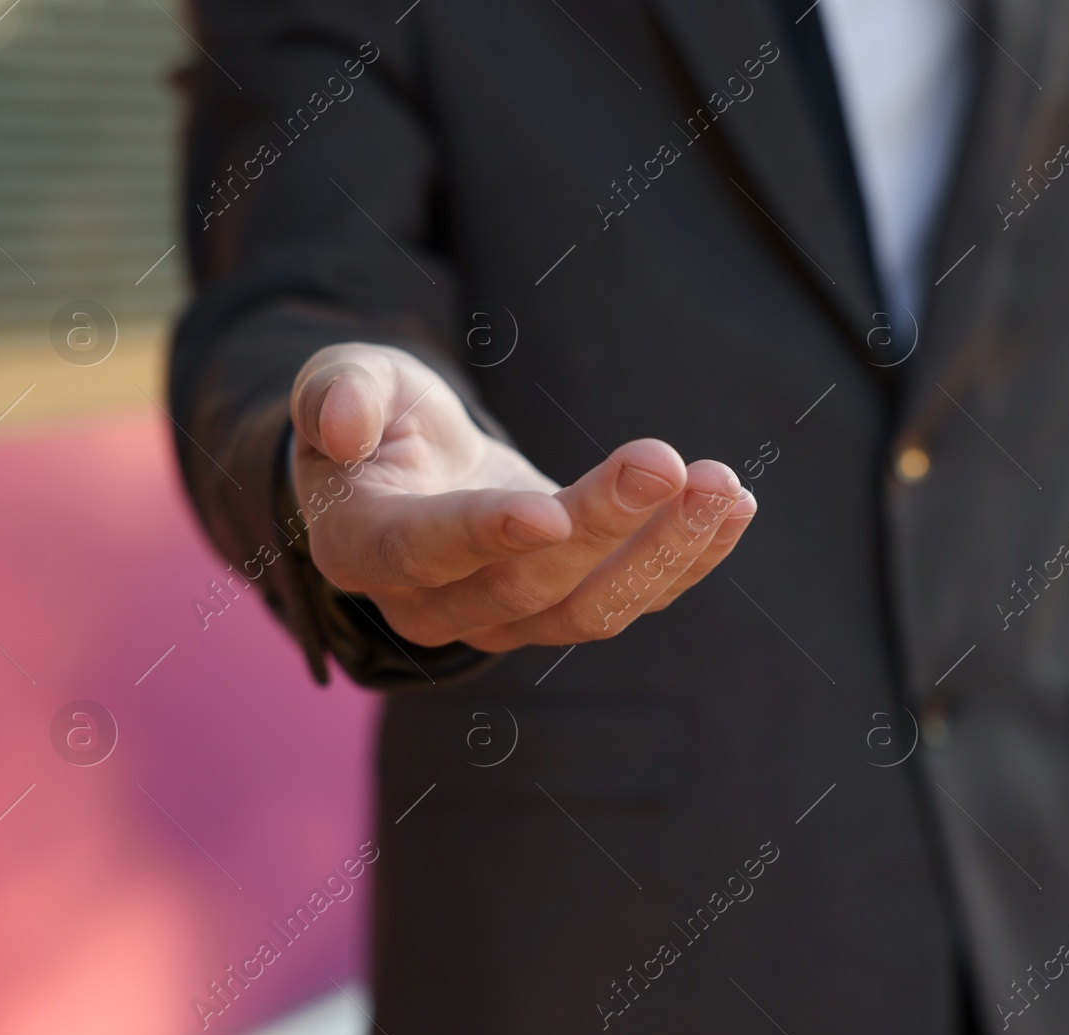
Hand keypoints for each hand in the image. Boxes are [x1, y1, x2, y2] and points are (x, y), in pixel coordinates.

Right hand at [289, 343, 756, 652]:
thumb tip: (341, 422)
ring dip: (664, 552)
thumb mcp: (344, 378)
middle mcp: (430, 605)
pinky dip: (687, 559)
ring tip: (722, 485)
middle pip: (525, 585)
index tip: (551, 511)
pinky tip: (733, 504)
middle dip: (603, 525)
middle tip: (665, 462)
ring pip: (589, 609)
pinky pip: (632, 601)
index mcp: (362, 546)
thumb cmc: (375, 417)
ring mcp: (504, 621)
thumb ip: (335, 391)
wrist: (411, 470)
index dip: (484, 535)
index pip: (420, 551)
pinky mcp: (564, 609)